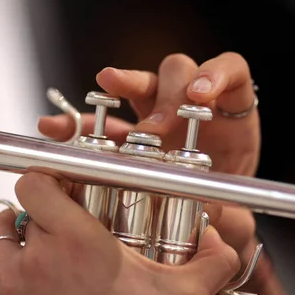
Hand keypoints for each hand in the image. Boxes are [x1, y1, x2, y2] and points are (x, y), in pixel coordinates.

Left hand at [0, 172, 239, 294]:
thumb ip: (213, 263)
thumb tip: (224, 240)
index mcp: (79, 242)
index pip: (39, 181)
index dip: (52, 174)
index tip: (69, 180)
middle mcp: (39, 254)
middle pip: (24, 201)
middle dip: (47, 199)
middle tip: (68, 208)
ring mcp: (15, 279)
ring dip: (13, 217)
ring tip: (33, 221)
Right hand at [39, 52, 258, 257]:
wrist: (204, 217)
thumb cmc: (226, 207)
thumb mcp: (237, 215)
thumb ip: (231, 220)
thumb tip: (210, 221)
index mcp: (229, 116)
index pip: (230, 72)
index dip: (217, 74)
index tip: (201, 93)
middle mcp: (193, 107)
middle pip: (179, 74)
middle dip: (166, 96)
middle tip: (154, 128)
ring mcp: (159, 114)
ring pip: (140, 85)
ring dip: (122, 87)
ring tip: (102, 92)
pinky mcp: (129, 133)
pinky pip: (102, 120)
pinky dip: (80, 122)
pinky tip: (58, 127)